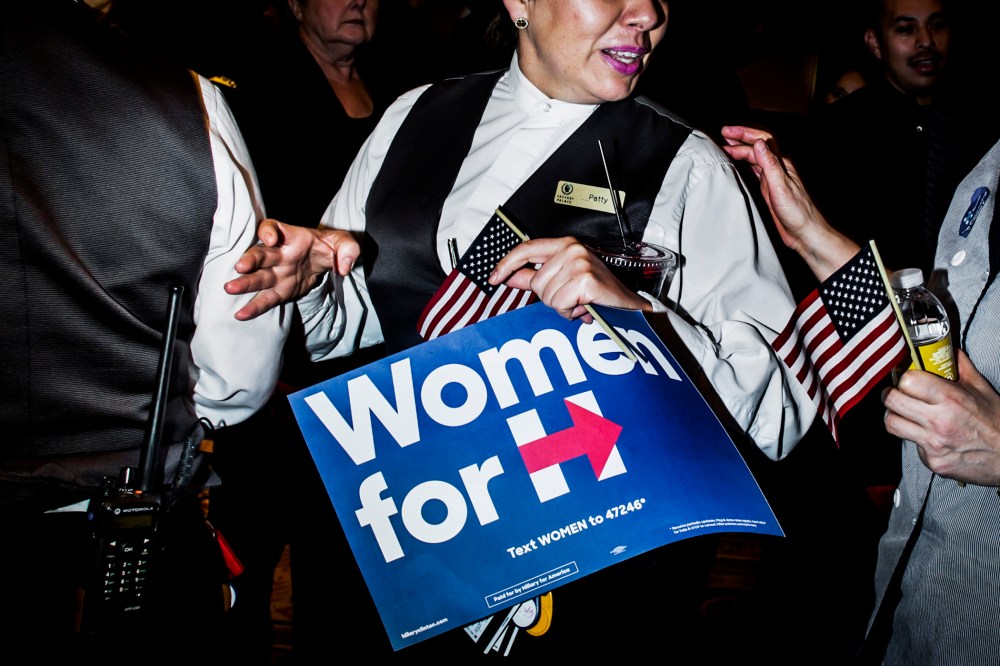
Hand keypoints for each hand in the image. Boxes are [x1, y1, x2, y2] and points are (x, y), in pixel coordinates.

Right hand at [224, 218, 359, 320]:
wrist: (323, 260)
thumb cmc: (329, 246)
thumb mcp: (344, 242)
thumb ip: (348, 249)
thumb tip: (344, 266)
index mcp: (290, 236)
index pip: (273, 228)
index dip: (269, 231)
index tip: (271, 239)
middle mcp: (278, 253)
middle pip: (260, 254)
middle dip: (250, 259)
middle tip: (240, 267)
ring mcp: (276, 272)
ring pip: (258, 277)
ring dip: (245, 283)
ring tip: (230, 289)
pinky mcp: (279, 290)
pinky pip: (265, 298)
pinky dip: (254, 306)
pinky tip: (241, 314)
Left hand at [489, 237, 649, 321]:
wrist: (628, 305)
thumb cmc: (598, 292)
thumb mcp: (563, 280)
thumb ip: (534, 276)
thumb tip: (509, 276)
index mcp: (566, 244)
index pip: (527, 248)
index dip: (507, 264)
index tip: (492, 278)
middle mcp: (572, 249)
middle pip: (536, 282)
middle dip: (550, 297)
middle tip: (572, 298)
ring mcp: (579, 263)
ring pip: (546, 296)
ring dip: (562, 306)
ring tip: (580, 302)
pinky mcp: (585, 280)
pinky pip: (559, 304)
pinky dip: (570, 312)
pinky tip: (585, 307)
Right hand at [720, 125, 856, 280]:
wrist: (805, 232)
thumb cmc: (797, 212)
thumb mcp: (781, 186)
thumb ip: (770, 164)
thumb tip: (759, 144)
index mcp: (781, 165)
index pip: (761, 142)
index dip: (743, 135)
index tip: (727, 133)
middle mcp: (777, 168)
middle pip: (757, 146)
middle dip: (741, 138)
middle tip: (724, 134)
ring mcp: (773, 178)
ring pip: (755, 157)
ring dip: (741, 149)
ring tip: (727, 145)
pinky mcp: (769, 189)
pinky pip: (755, 170)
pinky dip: (745, 163)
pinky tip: (738, 165)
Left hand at [882, 350, 999, 485]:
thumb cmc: (996, 422)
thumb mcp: (982, 389)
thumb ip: (961, 366)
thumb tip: (949, 349)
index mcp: (951, 399)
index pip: (908, 382)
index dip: (905, 379)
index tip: (909, 380)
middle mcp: (939, 421)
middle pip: (892, 401)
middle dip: (892, 394)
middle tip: (898, 394)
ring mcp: (934, 443)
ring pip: (892, 423)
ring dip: (894, 416)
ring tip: (904, 413)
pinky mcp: (932, 461)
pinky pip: (909, 444)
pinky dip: (913, 437)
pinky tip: (926, 434)